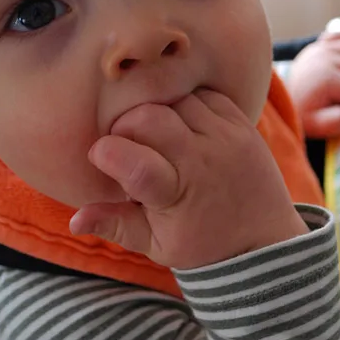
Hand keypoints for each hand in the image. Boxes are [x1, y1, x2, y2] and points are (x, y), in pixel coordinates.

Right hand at [69, 90, 307, 269]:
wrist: (264, 238)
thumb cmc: (203, 243)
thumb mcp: (156, 245)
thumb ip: (117, 226)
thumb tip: (75, 219)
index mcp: (177, 194)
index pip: (135, 163)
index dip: (107, 153)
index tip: (101, 158)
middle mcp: (203, 161)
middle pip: (151, 118)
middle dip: (127, 125)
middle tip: (128, 144)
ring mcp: (226, 138)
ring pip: (176, 100)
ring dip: (157, 112)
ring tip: (155, 137)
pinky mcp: (242, 125)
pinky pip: (205, 94)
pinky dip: (186, 103)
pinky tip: (181, 125)